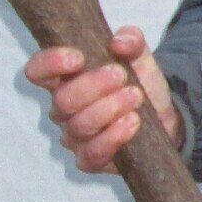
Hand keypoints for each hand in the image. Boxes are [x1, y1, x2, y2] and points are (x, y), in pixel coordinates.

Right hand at [26, 26, 182, 172]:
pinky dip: (113, 138)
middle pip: (62, 100)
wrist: (164, 116)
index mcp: (65, 79)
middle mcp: (63, 110)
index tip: (79, 58)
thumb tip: (119, 42)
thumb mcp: (140, 56)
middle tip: (122, 75)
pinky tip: (132, 122)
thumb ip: (131, 41)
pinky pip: (92, 154)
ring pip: (79, 125)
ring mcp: (74, 137)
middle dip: (93, 86)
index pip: (38, 71)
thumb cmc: (139, 83)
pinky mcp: (90, 160)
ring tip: (136, 97)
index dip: (50, 64)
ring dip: (109, 109)